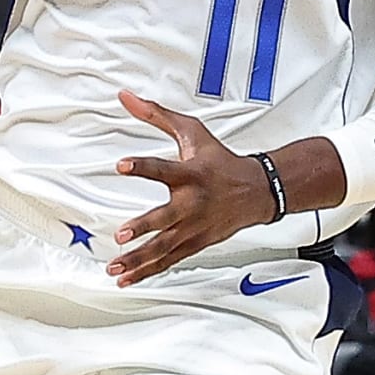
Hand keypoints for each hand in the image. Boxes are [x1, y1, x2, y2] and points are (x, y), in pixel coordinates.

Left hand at [108, 90, 274, 283]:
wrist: (258, 191)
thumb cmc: (221, 162)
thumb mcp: (192, 133)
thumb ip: (157, 116)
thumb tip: (127, 97)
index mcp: (191, 175)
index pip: (163, 169)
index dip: (142, 166)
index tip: (121, 165)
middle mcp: (192, 204)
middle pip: (165, 218)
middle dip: (144, 227)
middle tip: (122, 233)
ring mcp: (193, 228)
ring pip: (163, 247)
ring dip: (138, 259)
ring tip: (116, 266)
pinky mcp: (195, 244)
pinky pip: (168, 260)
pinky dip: (147, 271)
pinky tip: (127, 277)